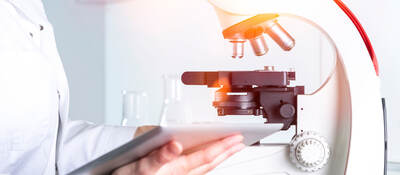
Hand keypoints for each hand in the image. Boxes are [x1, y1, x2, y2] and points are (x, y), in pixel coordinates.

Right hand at [112, 134, 244, 174]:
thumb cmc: (129, 174)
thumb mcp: (141, 165)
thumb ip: (158, 156)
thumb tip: (175, 145)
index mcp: (175, 168)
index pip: (204, 156)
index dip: (221, 146)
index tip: (236, 138)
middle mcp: (180, 173)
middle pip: (209, 162)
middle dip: (226, 151)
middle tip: (241, 141)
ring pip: (205, 166)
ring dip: (220, 156)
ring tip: (231, 148)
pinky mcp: (175, 174)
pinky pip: (197, 168)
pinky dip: (208, 160)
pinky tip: (210, 157)